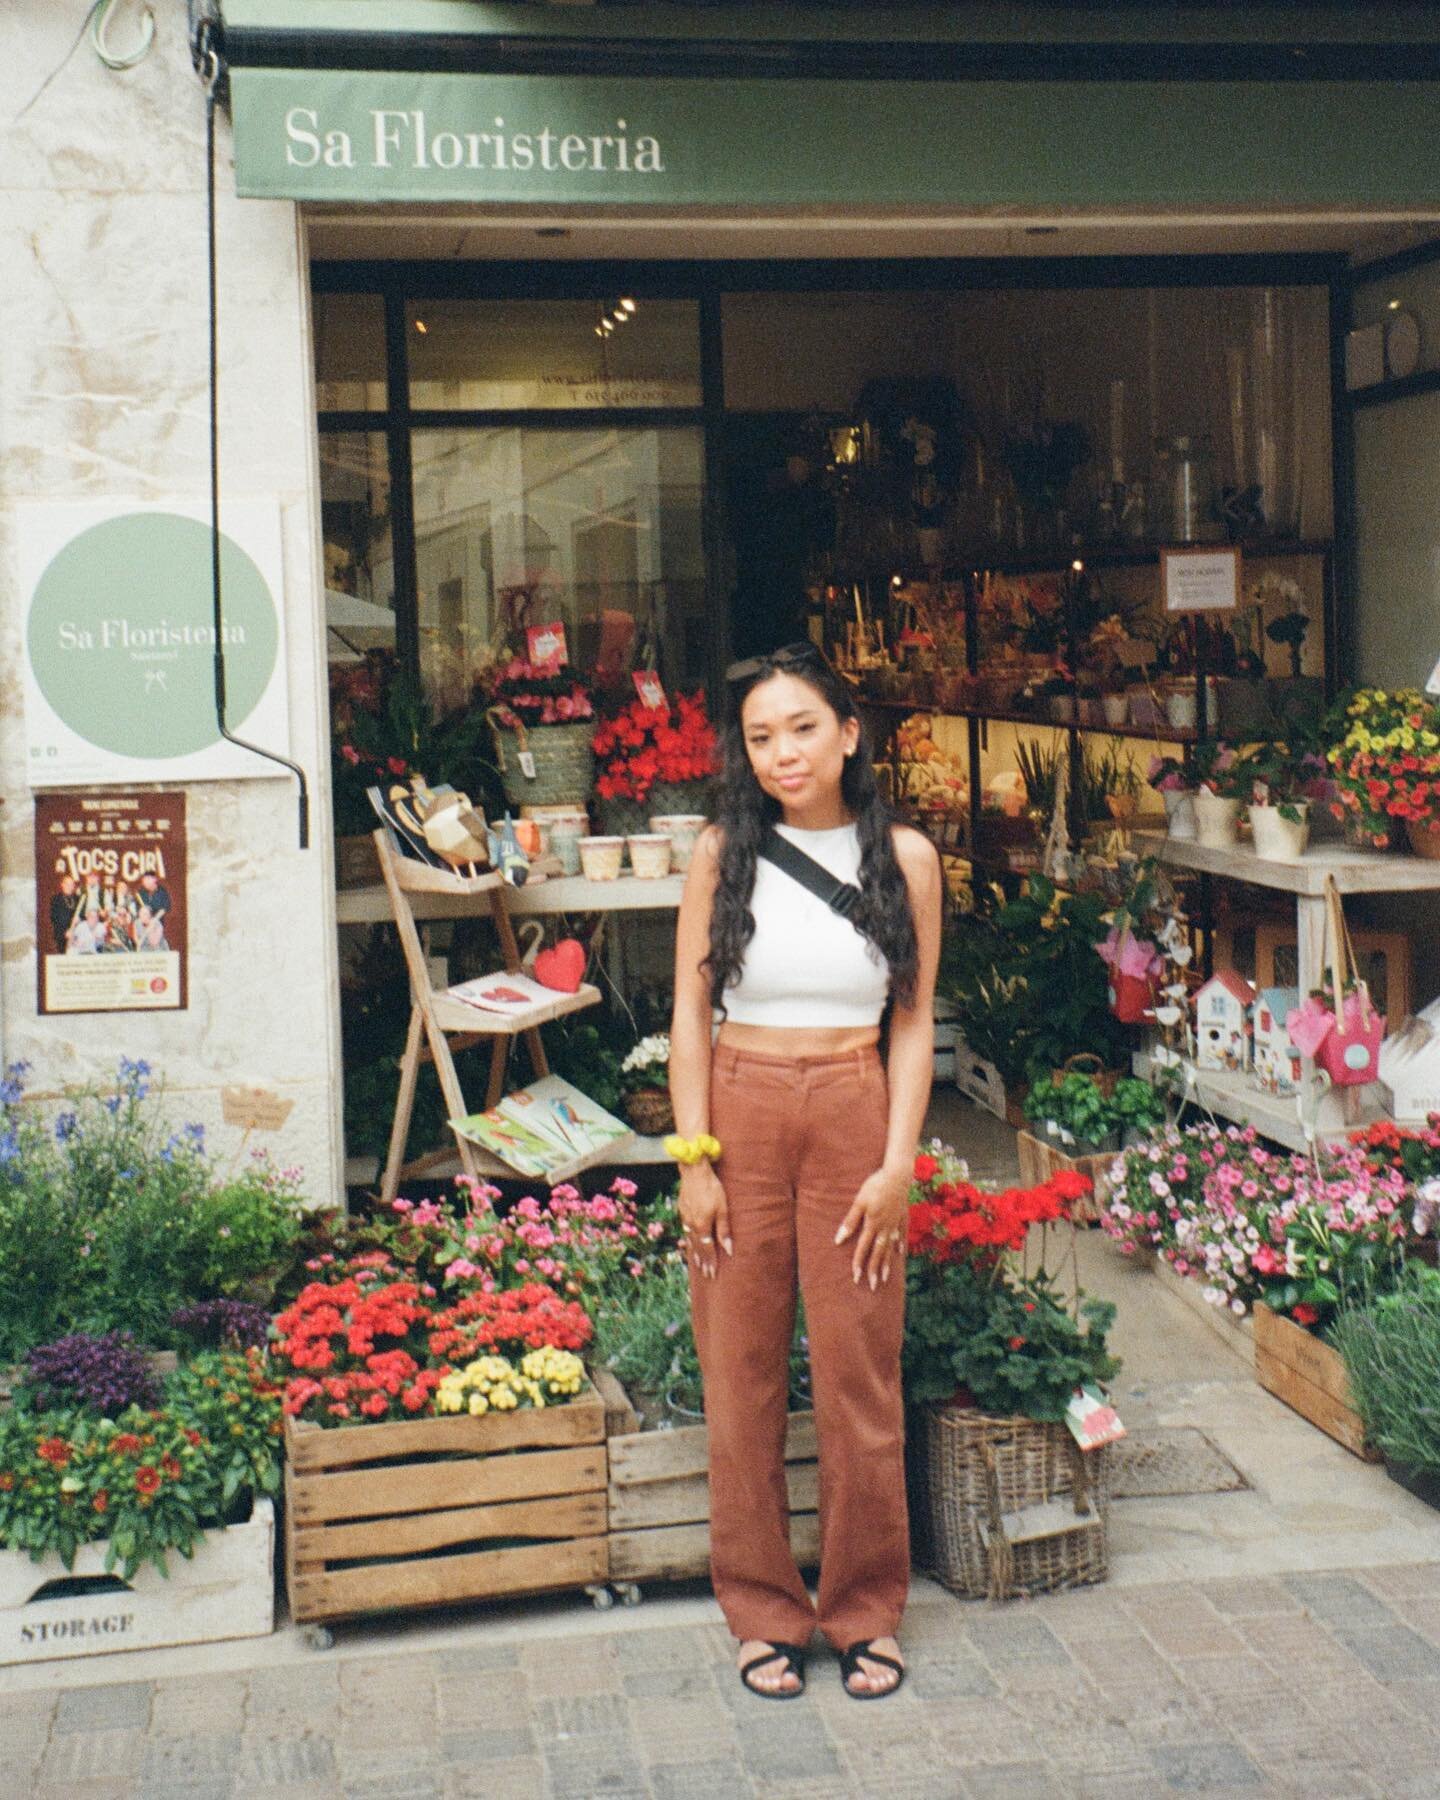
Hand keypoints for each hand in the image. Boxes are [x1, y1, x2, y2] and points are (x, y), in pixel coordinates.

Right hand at [678, 1161, 730, 1279]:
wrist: (694, 1171)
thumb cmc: (712, 1188)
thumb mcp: (723, 1209)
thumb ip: (724, 1230)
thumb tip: (729, 1250)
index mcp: (702, 1226)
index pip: (707, 1249)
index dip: (710, 1262)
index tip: (713, 1274)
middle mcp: (691, 1225)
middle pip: (697, 1247)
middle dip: (703, 1261)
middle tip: (706, 1274)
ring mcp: (684, 1218)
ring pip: (689, 1240)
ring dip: (694, 1253)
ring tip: (697, 1263)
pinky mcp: (681, 1210)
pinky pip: (685, 1230)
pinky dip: (689, 1240)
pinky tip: (690, 1241)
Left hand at [835, 1166, 908, 1290]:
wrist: (898, 1175)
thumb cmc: (875, 1185)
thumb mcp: (859, 1201)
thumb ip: (850, 1221)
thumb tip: (838, 1240)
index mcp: (872, 1224)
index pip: (863, 1249)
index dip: (859, 1263)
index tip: (856, 1278)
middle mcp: (885, 1227)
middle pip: (878, 1253)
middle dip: (875, 1271)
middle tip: (873, 1287)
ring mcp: (895, 1223)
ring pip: (890, 1248)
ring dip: (887, 1264)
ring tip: (885, 1278)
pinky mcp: (902, 1216)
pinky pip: (902, 1235)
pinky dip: (900, 1245)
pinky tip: (900, 1254)